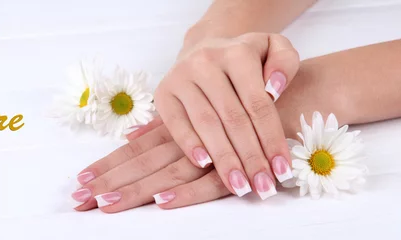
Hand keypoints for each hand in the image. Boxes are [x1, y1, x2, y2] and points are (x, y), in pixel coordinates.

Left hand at [72, 116, 230, 212]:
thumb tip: (132, 134)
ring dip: (136, 191)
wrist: (289, 96)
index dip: (107, 167)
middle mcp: (184, 138)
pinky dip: (187, 193)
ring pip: (167, 173)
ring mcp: (208, 151)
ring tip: (107, 206)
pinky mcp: (235, 164)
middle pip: (141, 164)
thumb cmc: (237, 105)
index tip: (80, 184)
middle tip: (80, 202)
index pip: (134, 152)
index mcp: (174, 128)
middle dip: (110, 184)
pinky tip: (163, 202)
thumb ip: (165, 126)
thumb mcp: (197, 115)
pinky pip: (209, 182)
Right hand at [155, 32, 299, 198]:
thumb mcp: (274, 49)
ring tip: (239, 186)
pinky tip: (205, 166)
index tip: (283, 171)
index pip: (258, 103)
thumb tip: (274, 88)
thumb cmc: (246, 59)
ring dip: (224, 159)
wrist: (205, 47)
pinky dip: (190, 145)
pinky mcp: (163, 93)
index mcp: (237, 53)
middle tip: (263, 188)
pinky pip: (176, 124)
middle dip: (250, 157)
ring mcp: (181, 78)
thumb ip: (286, 62)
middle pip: (233, 118)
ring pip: (206, 124)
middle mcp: (206, 63)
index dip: (272, 139)